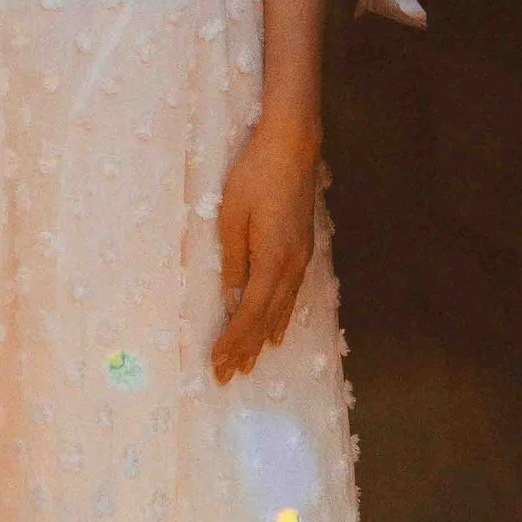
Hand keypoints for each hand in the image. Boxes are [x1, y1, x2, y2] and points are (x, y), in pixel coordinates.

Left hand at [211, 113, 319, 383]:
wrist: (292, 146)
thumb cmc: (254, 175)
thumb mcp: (231, 216)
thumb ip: (232, 260)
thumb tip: (230, 297)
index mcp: (271, 260)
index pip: (249, 313)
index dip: (233, 341)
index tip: (217, 364)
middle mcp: (291, 266)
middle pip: (266, 318)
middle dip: (246, 348)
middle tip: (229, 376)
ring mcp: (301, 257)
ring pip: (282, 308)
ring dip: (263, 336)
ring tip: (251, 361)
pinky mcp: (303, 248)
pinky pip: (291, 294)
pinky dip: (280, 315)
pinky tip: (277, 326)